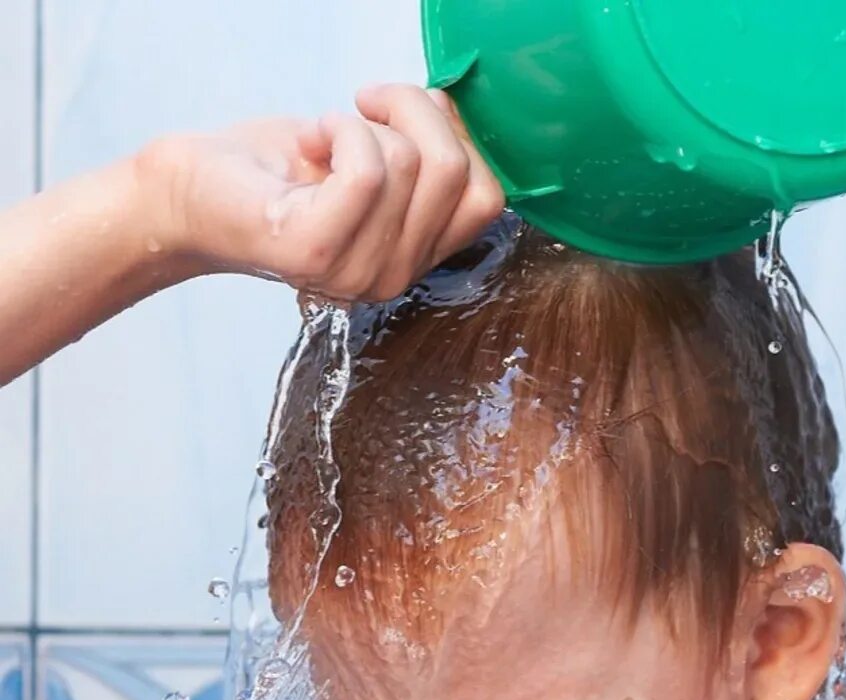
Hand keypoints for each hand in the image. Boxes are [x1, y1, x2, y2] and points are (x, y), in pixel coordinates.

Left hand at [138, 83, 504, 301]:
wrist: (191, 193)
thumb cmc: (273, 171)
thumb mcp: (369, 159)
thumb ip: (421, 156)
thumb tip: (454, 109)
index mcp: (414, 258)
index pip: (489, 199)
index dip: (456, 134)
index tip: (400, 116)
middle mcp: (394, 278)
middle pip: (458, 172)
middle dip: (414, 111)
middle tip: (360, 110)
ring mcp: (359, 273)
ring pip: (414, 163)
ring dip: (366, 123)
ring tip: (324, 137)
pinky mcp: (318, 252)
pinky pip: (369, 169)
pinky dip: (341, 130)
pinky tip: (312, 141)